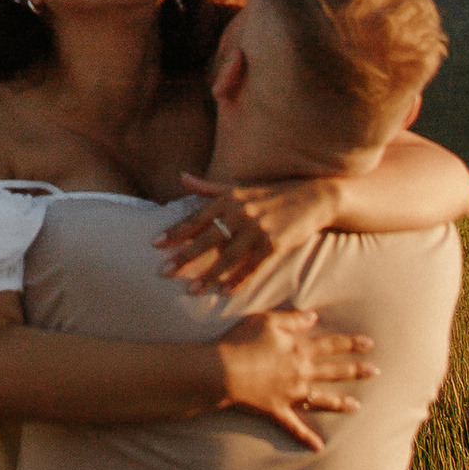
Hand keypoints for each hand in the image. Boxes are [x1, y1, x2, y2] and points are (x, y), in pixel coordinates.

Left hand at [161, 171, 340, 290]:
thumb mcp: (239, 187)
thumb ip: (209, 188)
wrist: (312, 198)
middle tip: (163, 272)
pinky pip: (253, 265)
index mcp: (229, 199)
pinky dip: (238, 280)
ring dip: (208, 275)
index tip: (155, 244)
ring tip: (190, 291)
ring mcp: (259, 229)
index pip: (196, 218)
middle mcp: (241, 213)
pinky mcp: (275, 244)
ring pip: (228, 257)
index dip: (175, 231)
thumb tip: (182, 177)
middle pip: (207, 239)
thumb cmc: (271, 193)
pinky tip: (224, 292)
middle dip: (184, 257)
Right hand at [213, 308, 375, 450]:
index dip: (352, 343)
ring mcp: (292, 394)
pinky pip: (295, 427)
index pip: (333, 344)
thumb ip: (293, 319)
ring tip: (357, 406)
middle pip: (335, 371)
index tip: (370, 344)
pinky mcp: (278, 411)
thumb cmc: (242, 341)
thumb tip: (314, 316)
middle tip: (376, 372)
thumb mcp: (267, 321)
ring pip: (322, 399)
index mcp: (300, 349)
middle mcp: (302, 372)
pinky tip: (319, 447)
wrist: (223, 371)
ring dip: (340, 403)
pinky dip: (307, 438)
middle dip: (357, 371)